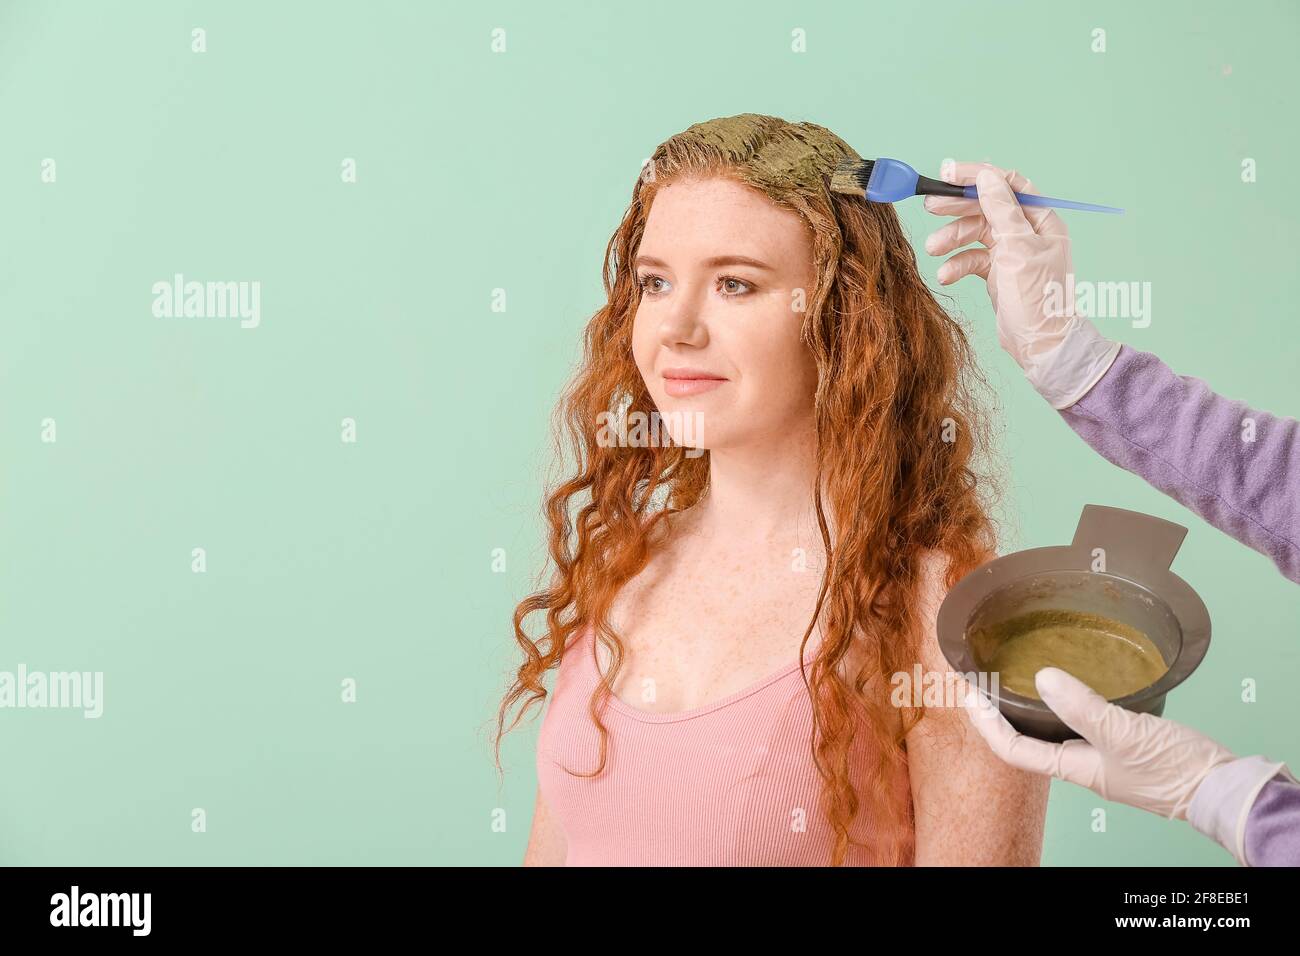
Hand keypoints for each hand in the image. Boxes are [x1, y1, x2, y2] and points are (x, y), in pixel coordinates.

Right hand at [923, 161, 1118, 408]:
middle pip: (987, 207)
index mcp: (1041, 219)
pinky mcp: (998, 273)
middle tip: (931, 207)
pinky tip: (946, 275)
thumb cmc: (1038, 297)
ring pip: (976, 233)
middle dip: (958, 208)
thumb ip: (1001, 209)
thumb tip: (987, 176)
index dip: (977, 177)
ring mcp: (1012, 252)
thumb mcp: (1018, 247)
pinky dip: (958, 264)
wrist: (1041, 344)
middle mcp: (1027, 232)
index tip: (948, 173)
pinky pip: (973, 259)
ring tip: (932, 248)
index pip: (1006, 185)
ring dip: (952, 239)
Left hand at [961, 667, 1238, 820]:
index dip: (985, 723)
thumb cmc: (1173, 769)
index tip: (969, 693)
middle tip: (983, 680)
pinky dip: (1064, 703)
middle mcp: (1079, 763)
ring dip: (1028, 707)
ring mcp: (1100, 756)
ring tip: (1013, 676)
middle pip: (1025, 739)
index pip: (1012, 748)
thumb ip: (1082, 707)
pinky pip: (1079, 723)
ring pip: (1051, 730)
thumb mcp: (1123, 733)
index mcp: (1072, 766)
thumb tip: (1043, 678)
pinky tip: (1069, 683)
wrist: (1222, 787)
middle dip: (999, 713)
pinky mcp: (1121, 744)